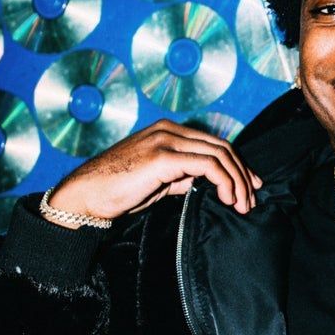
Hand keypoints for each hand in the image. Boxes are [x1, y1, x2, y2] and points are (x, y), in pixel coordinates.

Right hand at [45, 119, 261, 227]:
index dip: (237, 165)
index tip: (249, 186)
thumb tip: (205, 182)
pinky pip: (207, 165)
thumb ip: (181, 175)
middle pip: (222, 147)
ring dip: (237, 181)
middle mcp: (169, 130)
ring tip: (241, 204)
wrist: (84, 196)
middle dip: (243, 174)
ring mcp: (165, 140)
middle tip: (250, 199)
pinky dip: (224, 181)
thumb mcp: (157, 180)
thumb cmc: (116, 190)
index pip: (214, 144)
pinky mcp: (162, 157)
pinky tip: (226, 198)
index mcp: (168, 131)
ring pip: (219, 155)